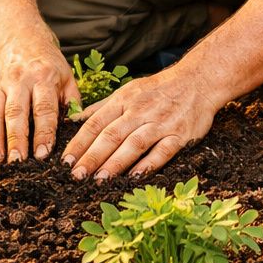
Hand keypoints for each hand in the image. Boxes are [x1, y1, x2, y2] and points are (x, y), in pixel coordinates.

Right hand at [0, 34, 78, 165]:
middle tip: (17, 162)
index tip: (44, 154)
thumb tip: (77, 129)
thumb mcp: (66, 76)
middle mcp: (18, 81)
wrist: (20, 39)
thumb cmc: (49, 65)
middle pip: (16, 113)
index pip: (43, 108)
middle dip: (16, 139)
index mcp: (43, 78)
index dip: (44, 132)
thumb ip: (72, 101)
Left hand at [62, 67, 220, 180]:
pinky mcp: (180, 135)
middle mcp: (140, 111)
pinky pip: (162, 151)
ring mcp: (161, 123)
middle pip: (111, 135)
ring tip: (98, 180)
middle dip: (92, 157)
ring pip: (134, 144)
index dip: (79, 143)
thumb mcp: (128, 90)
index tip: (65, 161)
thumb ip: (102, 107)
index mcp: (124, 100)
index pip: (96, 123)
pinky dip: (149, 164)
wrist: (198, 81)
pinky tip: (135, 177)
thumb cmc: (159, 89)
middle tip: (76, 176)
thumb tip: (75, 119)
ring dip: (115, 163)